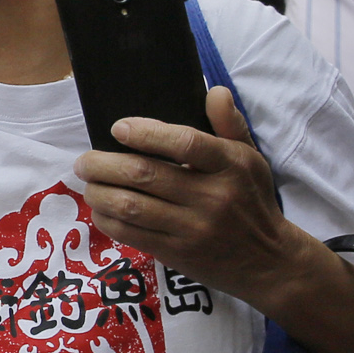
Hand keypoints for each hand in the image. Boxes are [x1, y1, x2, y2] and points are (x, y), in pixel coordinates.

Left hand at [79, 90, 294, 305]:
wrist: (268, 261)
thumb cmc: (253, 201)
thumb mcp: (251, 159)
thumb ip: (229, 124)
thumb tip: (213, 91)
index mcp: (229, 165)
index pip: (185, 142)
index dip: (146, 133)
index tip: (118, 128)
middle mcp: (212, 196)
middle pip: (145, 175)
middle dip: (104, 165)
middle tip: (85, 161)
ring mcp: (193, 228)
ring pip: (132, 207)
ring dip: (99, 193)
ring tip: (88, 184)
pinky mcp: (178, 254)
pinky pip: (133, 235)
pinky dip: (109, 220)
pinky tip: (101, 210)